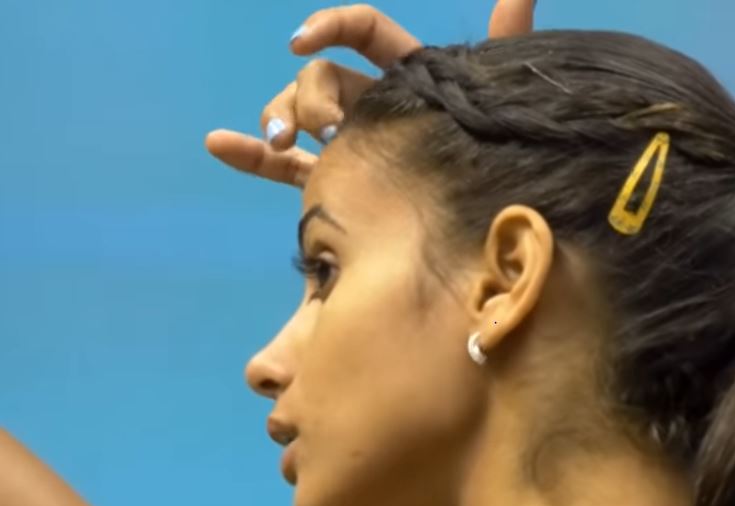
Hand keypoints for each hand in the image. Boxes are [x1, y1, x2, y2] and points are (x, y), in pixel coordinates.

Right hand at [205, 1, 536, 187]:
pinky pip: (282, 166)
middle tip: (323, 128)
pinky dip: (250, 155)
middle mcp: (369, 104)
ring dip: (276, 115)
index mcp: (404, 78)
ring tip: (276, 140)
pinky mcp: (325, 181)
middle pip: (323, 76)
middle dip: (311, 93)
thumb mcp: (490, 104)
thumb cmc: (480, 161)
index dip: (332, 26)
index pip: (364, 33)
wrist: (464, 237)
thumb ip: (504, 49)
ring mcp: (343, 143)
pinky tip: (218, 144)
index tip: (302, 39)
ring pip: (295, 112)